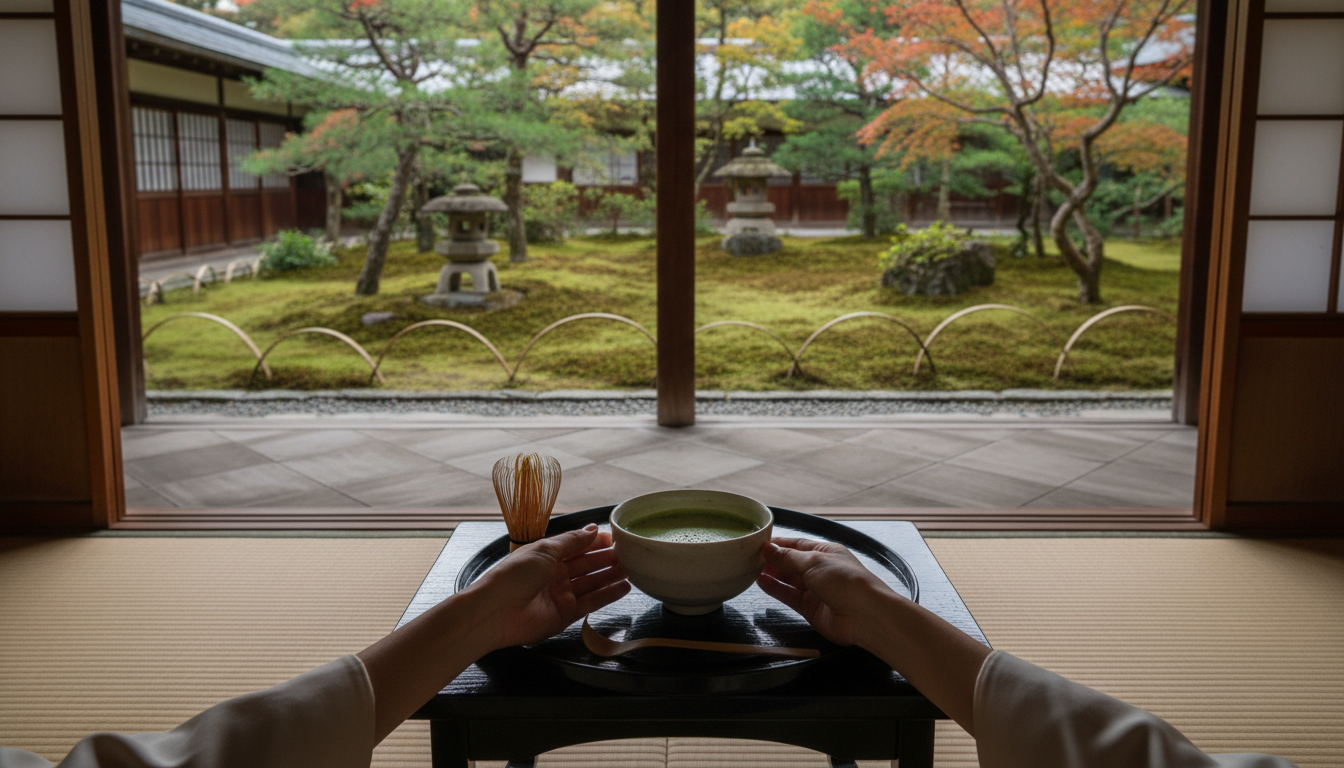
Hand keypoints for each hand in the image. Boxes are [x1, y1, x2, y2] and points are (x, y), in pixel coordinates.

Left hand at [467, 524, 630, 649]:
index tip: (615, 538)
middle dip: (607, 558)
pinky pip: (591, 603)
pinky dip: (608, 595)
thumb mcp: (545, 549)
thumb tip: (592, 528)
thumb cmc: (515, 574)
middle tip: (630, 554)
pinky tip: (624, 587)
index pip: (576, 546)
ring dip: (611, 576)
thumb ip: (572, 541)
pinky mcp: (565, 615)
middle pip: (586, 565)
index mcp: (547, 555)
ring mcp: (561, 595)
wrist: (496, 611)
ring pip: (592, 583)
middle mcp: (555, 574)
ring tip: (632, 569)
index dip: (595, 542)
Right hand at [757, 537, 896, 646]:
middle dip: (773, 560)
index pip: (797, 544)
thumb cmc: (847, 582)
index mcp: (826, 552)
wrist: (865, 616)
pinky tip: (761, 583)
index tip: (759, 543)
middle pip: (791, 563)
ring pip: (788, 580)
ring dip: (771, 574)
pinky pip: (789, 596)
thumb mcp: (814, 562)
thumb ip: (788, 557)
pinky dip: (775, 589)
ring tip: (750, 569)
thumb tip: (768, 548)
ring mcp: (815, 590)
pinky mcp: (810, 609)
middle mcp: (820, 570)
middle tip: (750, 557)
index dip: (779, 544)